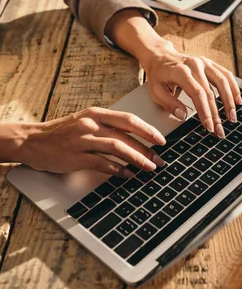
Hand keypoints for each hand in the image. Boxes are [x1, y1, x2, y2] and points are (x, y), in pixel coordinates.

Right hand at [0, 108, 165, 175]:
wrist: (33, 141)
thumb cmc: (63, 132)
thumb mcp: (86, 121)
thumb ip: (108, 127)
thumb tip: (134, 138)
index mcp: (96, 113)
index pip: (128, 119)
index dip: (147, 129)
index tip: (161, 139)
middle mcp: (91, 124)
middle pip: (126, 134)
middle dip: (147, 147)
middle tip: (160, 158)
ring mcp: (83, 140)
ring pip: (117, 148)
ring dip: (136, 159)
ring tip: (149, 167)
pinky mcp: (75, 157)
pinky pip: (102, 163)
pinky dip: (118, 170)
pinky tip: (127, 175)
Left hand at [105, 8, 241, 137]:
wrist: (160, 56)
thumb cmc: (158, 75)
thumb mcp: (155, 90)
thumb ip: (168, 103)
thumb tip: (184, 115)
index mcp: (181, 72)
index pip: (197, 94)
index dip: (205, 111)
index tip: (209, 127)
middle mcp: (195, 64)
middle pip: (211, 91)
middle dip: (217, 114)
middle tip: (220, 131)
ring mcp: (204, 62)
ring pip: (223, 81)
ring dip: (229, 101)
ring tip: (232, 118)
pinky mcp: (210, 63)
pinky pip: (226, 74)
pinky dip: (233, 88)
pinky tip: (237, 101)